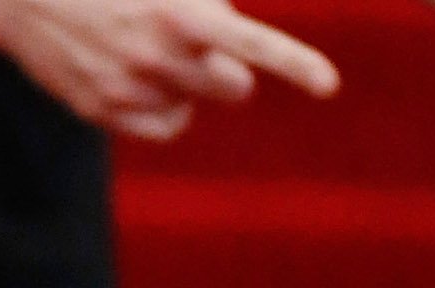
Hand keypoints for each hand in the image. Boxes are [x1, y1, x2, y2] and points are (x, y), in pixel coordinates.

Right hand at [0, 0, 337, 140]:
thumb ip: (203, 0)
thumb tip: (226, 21)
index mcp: (179, 13)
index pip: (252, 44)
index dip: (296, 64)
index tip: (328, 86)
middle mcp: (159, 58)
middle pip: (233, 85)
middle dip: (228, 67)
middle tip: (197, 42)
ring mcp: (130, 92)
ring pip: (196, 107)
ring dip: (190, 84)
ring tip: (152, 52)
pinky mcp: (105, 114)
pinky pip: (165, 127)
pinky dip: (166, 110)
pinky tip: (143, 82)